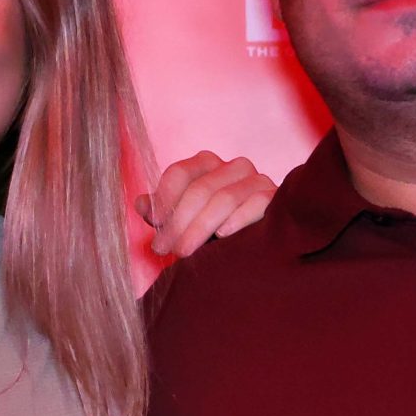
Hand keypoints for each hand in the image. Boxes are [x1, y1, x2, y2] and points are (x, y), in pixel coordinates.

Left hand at [135, 151, 273, 257]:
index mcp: (207, 163)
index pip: (179, 173)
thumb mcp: (183, 220)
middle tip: (164, 249)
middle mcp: (233, 165)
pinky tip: (223, 236)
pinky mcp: (275, 197)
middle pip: (199, 190)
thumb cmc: (213, 228)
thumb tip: (140, 204)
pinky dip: (237, 221)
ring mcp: (257, 179)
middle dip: (177, 223)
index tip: (155, 227)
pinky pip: (255, 205)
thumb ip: (162, 212)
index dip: (163, 201)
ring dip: (199, 228)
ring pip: (223, 199)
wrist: (255, 246)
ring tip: (184, 252)